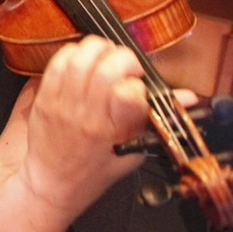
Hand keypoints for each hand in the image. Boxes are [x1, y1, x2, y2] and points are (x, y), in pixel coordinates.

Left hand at [19, 36, 151, 211]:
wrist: (51, 182)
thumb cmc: (95, 171)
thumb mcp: (136, 150)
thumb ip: (158, 120)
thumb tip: (188, 96)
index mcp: (114, 131)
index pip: (131, 93)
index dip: (139, 83)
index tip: (138, 87)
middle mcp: (87, 115)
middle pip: (107, 68)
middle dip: (123, 58)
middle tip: (126, 67)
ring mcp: (62, 104)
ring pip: (80, 58)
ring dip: (98, 50)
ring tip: (105, 58)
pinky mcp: (44, 97)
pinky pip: (57, 63)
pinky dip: (73, 54)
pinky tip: (82, 61)